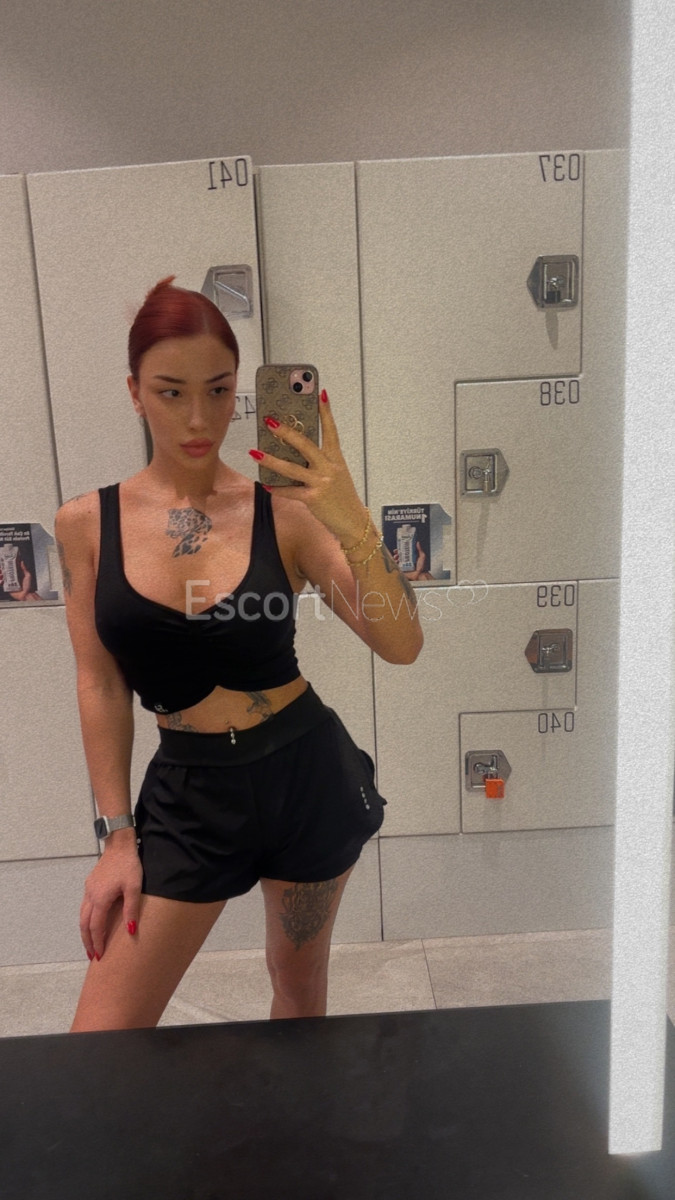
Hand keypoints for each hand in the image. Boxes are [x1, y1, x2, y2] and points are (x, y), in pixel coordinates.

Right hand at [80, 842, 141, 959]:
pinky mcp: (90, 884)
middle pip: (84, 924)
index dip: (98, 943)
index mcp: (100, 899)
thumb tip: (131, 932)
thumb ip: (131, 910)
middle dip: (88, 941)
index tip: (100, 956)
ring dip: (85, 931)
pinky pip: (85, 907)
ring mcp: (88, 889)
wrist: (119, 844)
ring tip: (90, 944)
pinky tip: (92, 923)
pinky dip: (86, 920)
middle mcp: (90, 896)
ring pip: (82, 915)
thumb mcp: (134, 888)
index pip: (96, 927)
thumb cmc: (129, 865)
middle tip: (92, 956)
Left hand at [251, 391, 366, 542]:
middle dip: (286, 432)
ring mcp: (321, 482)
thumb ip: (320, 462)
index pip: (331, 430)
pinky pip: (291, 491)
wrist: (353, 522)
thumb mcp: (336, 474)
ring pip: (291, 468)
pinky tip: (266, 485)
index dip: (325, 412)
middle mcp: (329, 467)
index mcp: (336, 458)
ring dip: (271, 460)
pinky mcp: (314, 498)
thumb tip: (297, 453)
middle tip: (270, 421)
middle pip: (305, 444)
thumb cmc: (342, 497)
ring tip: (255, 452)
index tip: (320, 394)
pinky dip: (277, 489)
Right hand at [393, 542, 431, 579]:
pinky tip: (396, 562)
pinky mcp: (402, 570)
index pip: (405, 552)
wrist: (421, 575)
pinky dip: (395, 564)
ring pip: (397, 560)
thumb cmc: (423, 567)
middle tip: (396, 553)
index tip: (399, 548)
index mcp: (411, 557)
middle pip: (400, 556)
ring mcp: (404, 565)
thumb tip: (417, 542)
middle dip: (397, 553)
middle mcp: (407, 561)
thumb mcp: (422, 556)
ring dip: (395, 558)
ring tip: (396, 557)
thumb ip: (419, 549)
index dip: (401, 549)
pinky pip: (397, 566)